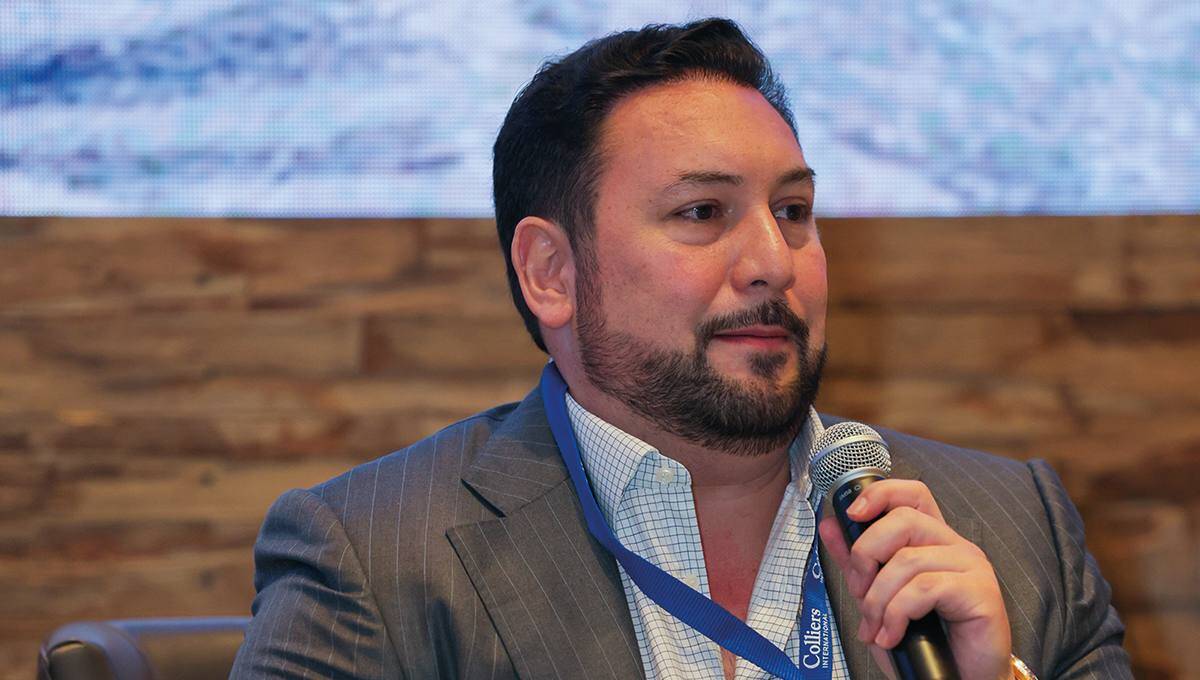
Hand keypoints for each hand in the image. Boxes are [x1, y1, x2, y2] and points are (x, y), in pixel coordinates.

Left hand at [817, 479, 1011, 679]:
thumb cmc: (924, 643)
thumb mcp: (879, 599)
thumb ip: (858, 563)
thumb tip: (830, 525)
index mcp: (933, 541)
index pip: (912, 494)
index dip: (881, 494)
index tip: (852, 514)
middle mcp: (956, 546)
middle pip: (903, 520)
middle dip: (866, 555)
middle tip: (859, 593)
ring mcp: (972, 566)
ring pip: (908, 560)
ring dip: (879, 599)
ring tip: (875, 628)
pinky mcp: (982, 592)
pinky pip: (925, 588)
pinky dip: (898, 614)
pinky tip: (892, 636)